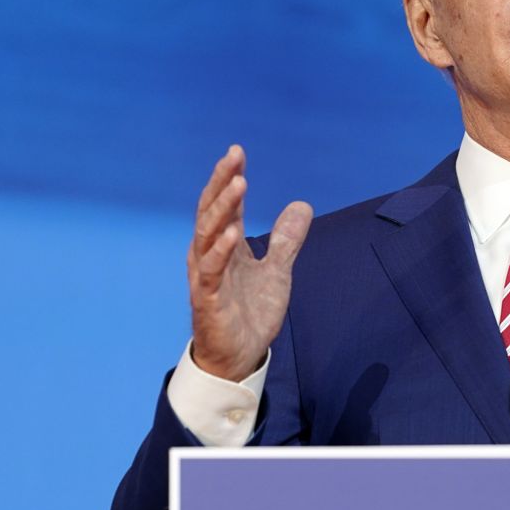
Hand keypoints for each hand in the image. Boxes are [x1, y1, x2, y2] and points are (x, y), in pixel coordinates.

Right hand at [187, 145, 312, 381]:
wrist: (239, 357)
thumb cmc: (250, 312)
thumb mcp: (277, 271)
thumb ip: (286, 239)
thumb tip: (303, 205)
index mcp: (225, 246)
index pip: (226, 205)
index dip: (230, 178)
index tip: (237, 152)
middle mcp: (209, 255)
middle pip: (212, 211)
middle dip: (222, 183)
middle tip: (233, 157)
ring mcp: (206, 276)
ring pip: (208, 235)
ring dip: (223, 209)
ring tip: (238, 184)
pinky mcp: (207, 300)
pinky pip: (210, 271)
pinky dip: (220, 250)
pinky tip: (232, 232)